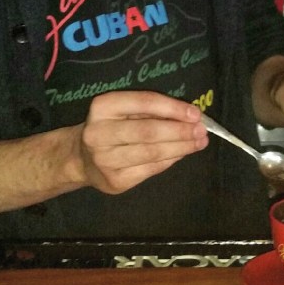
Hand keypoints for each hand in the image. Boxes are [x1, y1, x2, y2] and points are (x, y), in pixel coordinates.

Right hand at [76, 91, 208, 194]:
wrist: (81, 158)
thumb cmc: (112, 126)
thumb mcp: (123, 109)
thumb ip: (151, 109)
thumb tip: (190, 116)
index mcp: (103, 106)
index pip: (144, 103)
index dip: (173, 108)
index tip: (196, 113)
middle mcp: (99, 133)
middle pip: (148, 131)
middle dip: (180, 131)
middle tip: (202, 130)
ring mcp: (105, 160)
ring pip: (152, 153)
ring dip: (181, 147)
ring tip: (199, 142)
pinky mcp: (114, 181)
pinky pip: (151, 169)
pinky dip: (171, 160)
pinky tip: (182, 153)